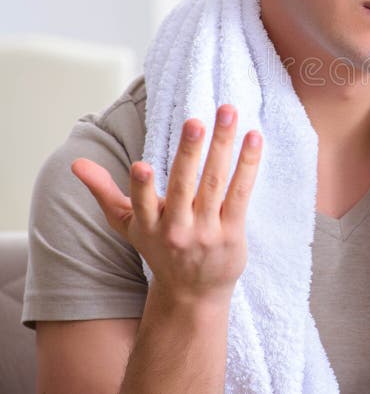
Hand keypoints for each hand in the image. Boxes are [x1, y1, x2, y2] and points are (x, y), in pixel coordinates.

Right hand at [72, 104, 261, 306]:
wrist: (193, 296)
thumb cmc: (160, 250)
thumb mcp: (128, 225)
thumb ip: (104, 192)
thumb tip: (76, 163)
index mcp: (148, 225)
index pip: (142, 204)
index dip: (141, 187)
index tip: (140, 166)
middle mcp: (177, 230)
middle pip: (183, 186)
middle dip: (189, 152)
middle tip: (196, 122)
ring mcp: (206, 232)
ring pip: (214, 183)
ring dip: (222, 146)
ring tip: (228, 114)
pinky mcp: (232, 233)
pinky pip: (240, 193)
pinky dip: (248, 165)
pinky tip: (253, 138)